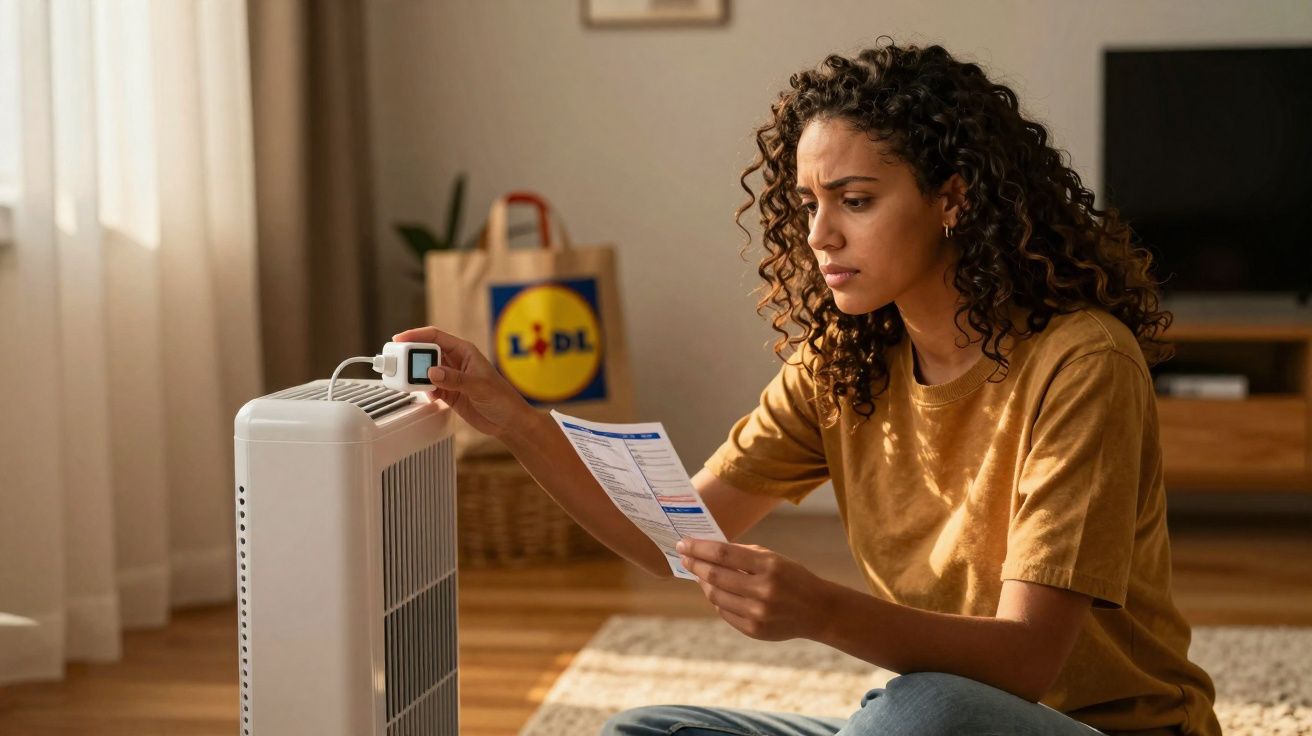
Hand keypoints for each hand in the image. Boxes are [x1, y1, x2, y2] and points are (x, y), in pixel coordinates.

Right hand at [391, 325, 532, 438]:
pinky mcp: (449, 393)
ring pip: (426, 370)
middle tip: (399, 364)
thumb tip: (432, 371)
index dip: (416, 336)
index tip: (400, 340)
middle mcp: (456, 362)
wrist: (508, 422)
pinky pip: (429, 387)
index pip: (436, 337)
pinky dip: (423, 390)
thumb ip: (455, 379)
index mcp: (465, 351)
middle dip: (412, 357)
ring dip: (415, 375)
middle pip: (427, 353)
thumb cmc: (503, 399)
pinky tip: (427, 395)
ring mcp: (451, 378)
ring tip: (408, 381)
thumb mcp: (479, 387)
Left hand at [676, 538, 835, 641]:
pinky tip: (715, 591)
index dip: (699, 547)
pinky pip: (724, 612)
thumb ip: (743, 554)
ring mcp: (757, 613)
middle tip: (684, 556)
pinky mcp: (753, 630)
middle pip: (715, 576)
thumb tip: (707, 550)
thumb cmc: (792, 578)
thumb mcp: (774, 558)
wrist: (818, 611)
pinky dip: (717, 599)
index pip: (723, 554)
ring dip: (702, 583)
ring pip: (715, 596)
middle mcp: (762, 591)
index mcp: (769, 566)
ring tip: (698, 573)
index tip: (684, 542)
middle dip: (694, 564)